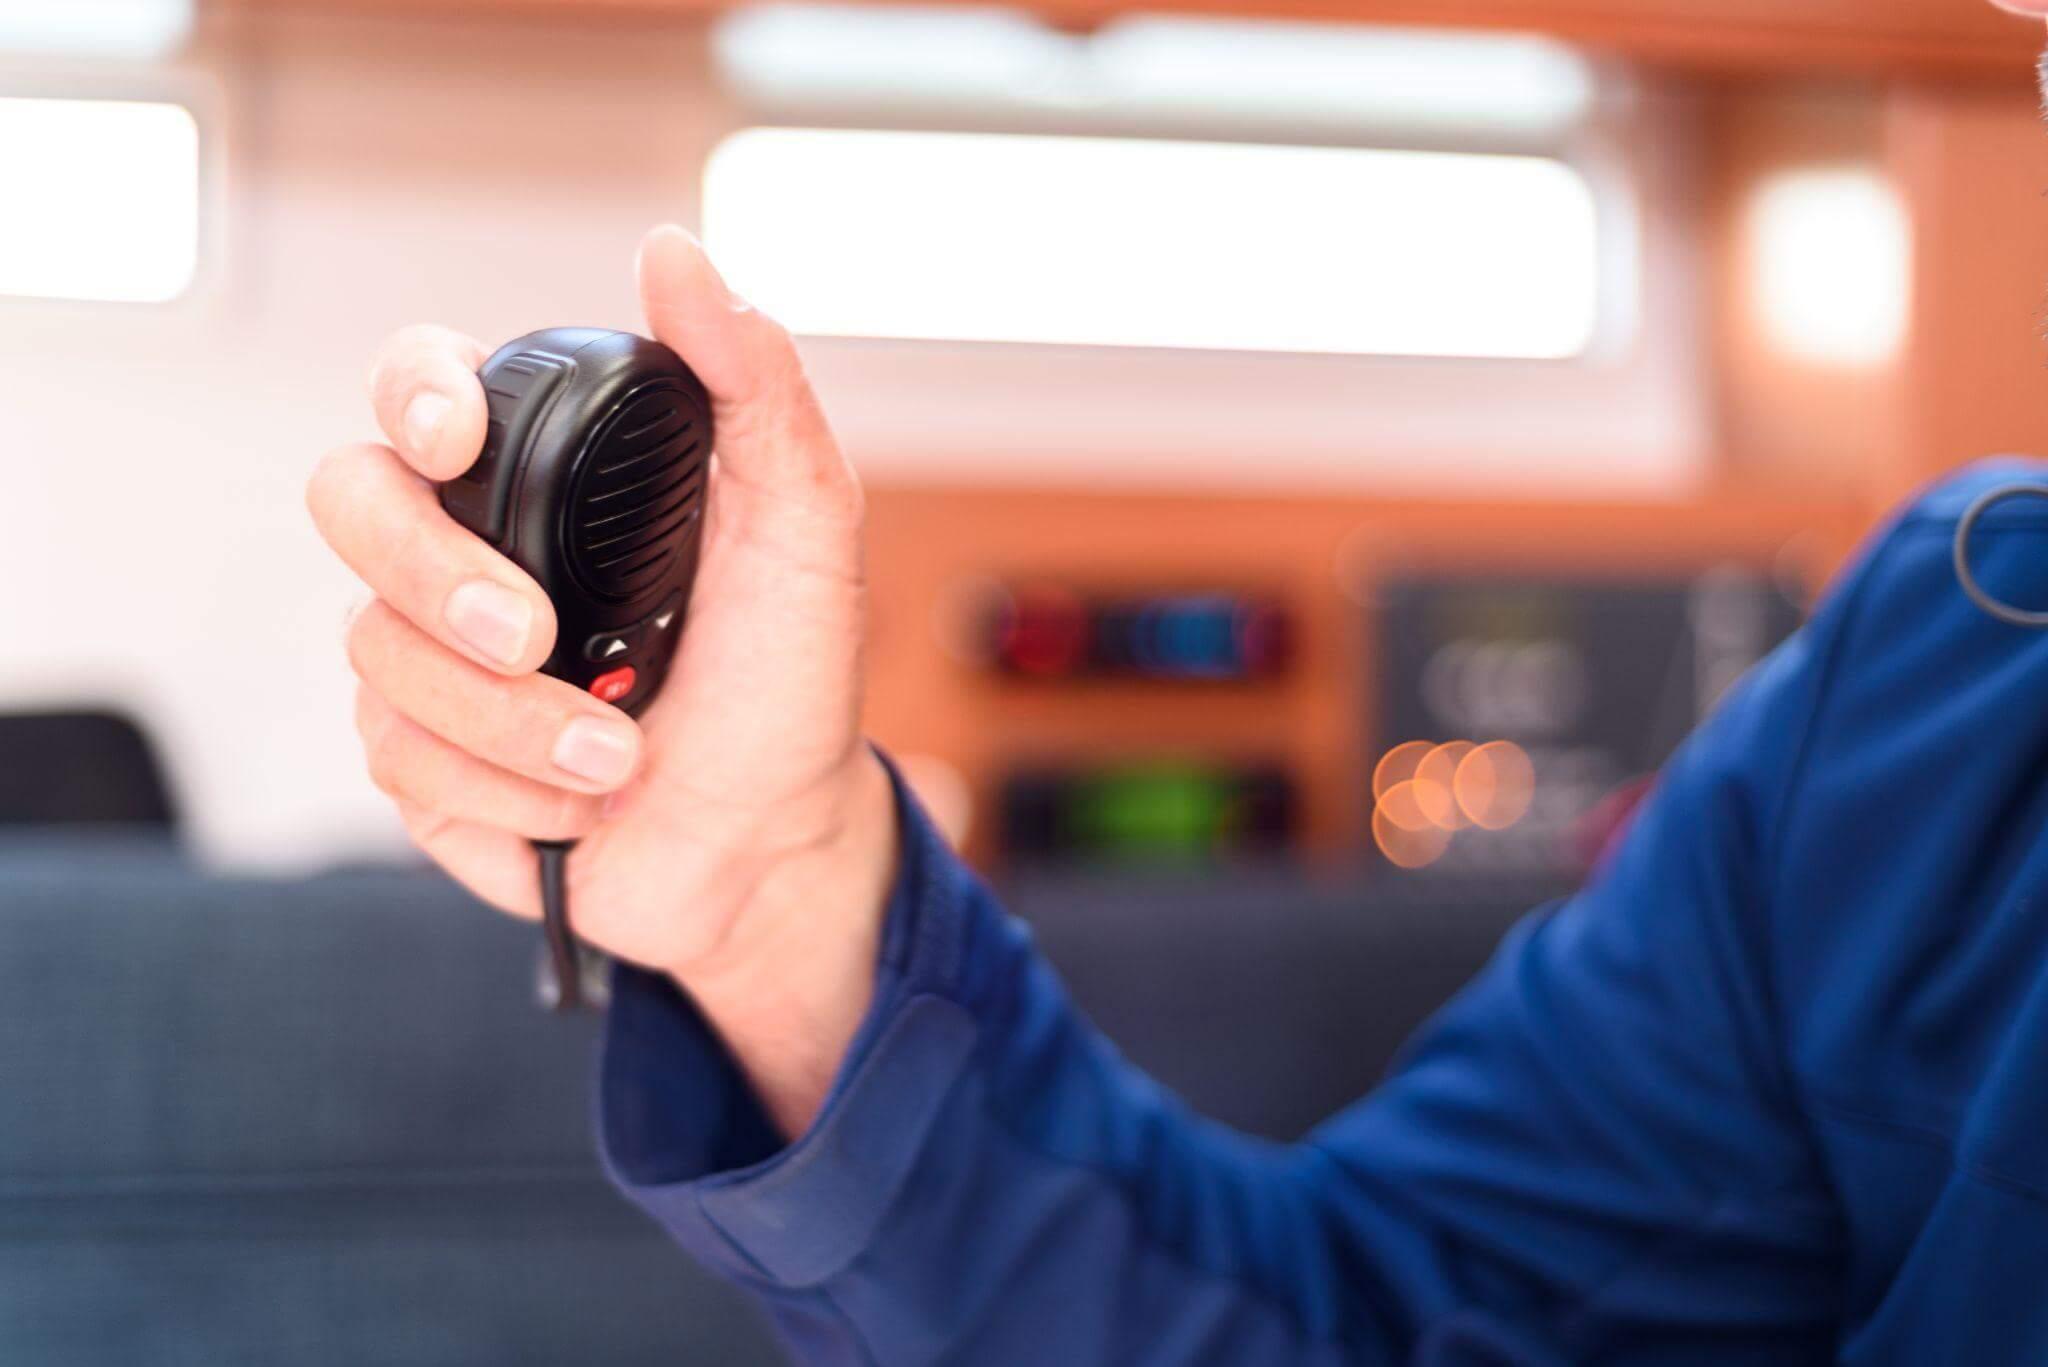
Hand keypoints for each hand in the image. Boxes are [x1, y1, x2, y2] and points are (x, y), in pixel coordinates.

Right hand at [307, 226, 897, 1136]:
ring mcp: (433, 657)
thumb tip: (675, 253)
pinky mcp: (420, 760)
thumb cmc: (788, 681)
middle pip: (348, 501)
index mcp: (549, 477)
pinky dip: (506, 788)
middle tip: (537, 639)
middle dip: (432, 577)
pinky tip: (579, 800)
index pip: (421, 385)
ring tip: (621, 751)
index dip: (414, 395)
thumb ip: (753, 385)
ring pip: (377, 653)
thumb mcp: (804, 526)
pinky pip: (396, 757)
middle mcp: (472, 550)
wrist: (769, 846)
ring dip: (514, 721)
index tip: (459, 440)